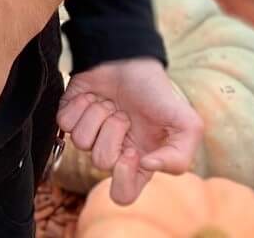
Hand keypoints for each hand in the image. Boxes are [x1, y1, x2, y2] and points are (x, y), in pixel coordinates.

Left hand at [56, 58, 201, 204]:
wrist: (130, 58)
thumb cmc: (157, 93)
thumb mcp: (187, 125)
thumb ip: (179, 157)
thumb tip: (145, 166)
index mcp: (137, 162)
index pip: (122, 195)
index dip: (123, 178)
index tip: (133, 154)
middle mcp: (112, 152)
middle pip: (101, 162)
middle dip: (113, 134)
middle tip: (124, 116)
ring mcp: (90, 133)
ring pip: (82, 142)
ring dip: (98, 115)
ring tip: (111, 103)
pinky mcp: (70, 114)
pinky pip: (65, 122)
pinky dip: (80, 105)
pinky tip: (93, 96)